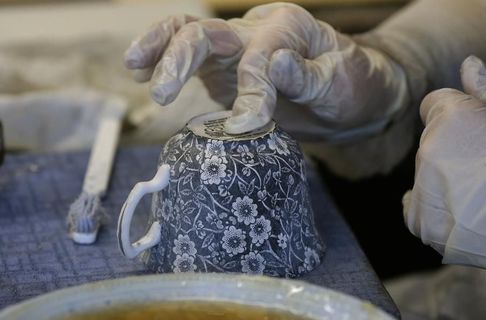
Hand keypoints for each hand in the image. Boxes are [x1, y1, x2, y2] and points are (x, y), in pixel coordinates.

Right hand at [124, 3, 408, 136]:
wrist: (352, 96)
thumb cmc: (351, 87)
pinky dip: (162, 62)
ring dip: (159, 49)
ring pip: (188, 35)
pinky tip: (140, 74)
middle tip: (161, 92)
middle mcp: (255, 31)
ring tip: (134, 68)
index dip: (251, 91)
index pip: (258, 56)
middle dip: (180, 57)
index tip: (248, 126)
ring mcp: (235, 50)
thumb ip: (306, 75)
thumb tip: (273, 63)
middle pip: (207, 31)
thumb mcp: (340, 83)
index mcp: (287, 27)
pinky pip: (189, 61)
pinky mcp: (223, 72)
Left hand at [403, 56, 485, 275]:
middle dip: (453, 150)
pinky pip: (416, 209)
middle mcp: (429, 151)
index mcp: (453, 119)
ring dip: (444, 182)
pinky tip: (468, 215)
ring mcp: (421, 188)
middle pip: (431, 141)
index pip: (434, 104)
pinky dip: (435, 213)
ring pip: (425, 175)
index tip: (480, 134)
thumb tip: (468, 64)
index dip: (459, 117)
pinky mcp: (420, 222)